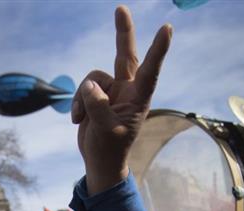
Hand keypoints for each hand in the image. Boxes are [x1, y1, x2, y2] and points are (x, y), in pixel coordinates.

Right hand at [72, 6, 171, 194]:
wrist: (99, 162)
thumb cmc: (110, 150)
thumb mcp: (105, 130)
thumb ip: (98, 106)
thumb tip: (90, 85)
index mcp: (139, 99)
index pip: (150, 70)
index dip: (158, 50)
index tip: (167, 28)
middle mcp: (128, 90)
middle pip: (124, 55)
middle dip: (123, 33)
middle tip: (121, 9)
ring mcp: (111, 91)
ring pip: (93, 78)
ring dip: (82, 98)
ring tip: (81, 118)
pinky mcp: (96, 95)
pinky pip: (82, 88)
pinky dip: (76, 103)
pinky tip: (77, 120)